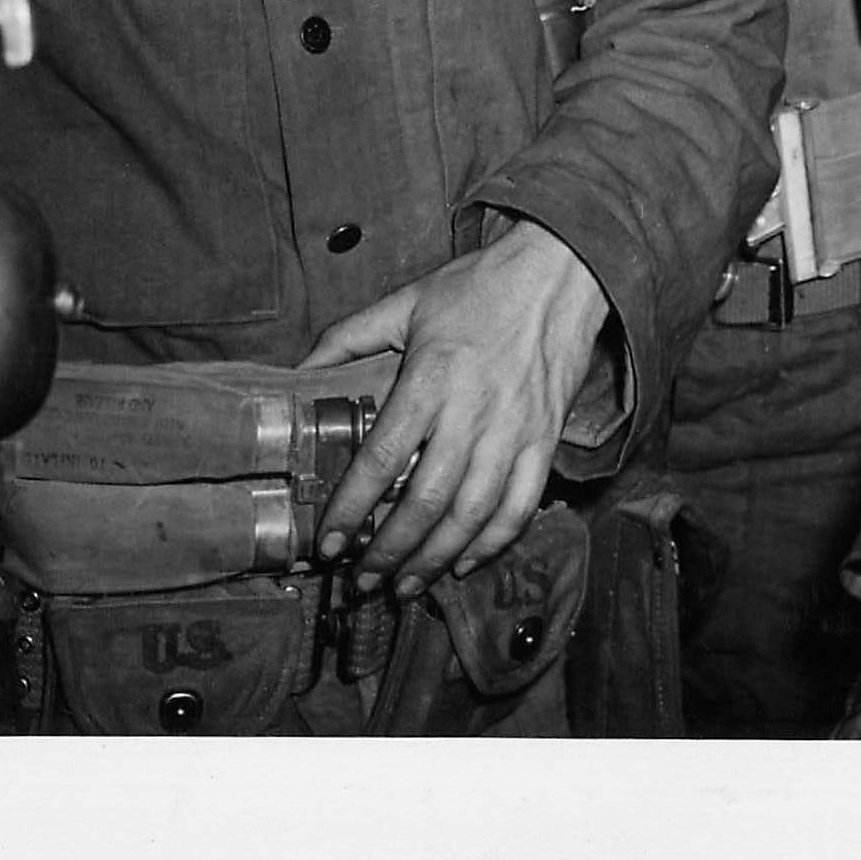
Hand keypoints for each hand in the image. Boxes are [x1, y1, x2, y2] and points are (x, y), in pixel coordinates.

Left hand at [300, 222, 608, 596]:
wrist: (561, 273)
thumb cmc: (480, 287)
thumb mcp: (406, 302)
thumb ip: (348, 337)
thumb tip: (299, 371)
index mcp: (431, 378)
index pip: (382, 458)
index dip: (352, 508)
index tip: (329, 543)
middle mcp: (473, 412)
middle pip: (426, 501)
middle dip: (389, 551)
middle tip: (361, 580)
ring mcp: (515, 430)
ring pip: (472, 514)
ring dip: (434, 559)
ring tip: (404, 586)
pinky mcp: (546, 439)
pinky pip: (521, 506)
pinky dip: (493, 543)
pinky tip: (464, 562)